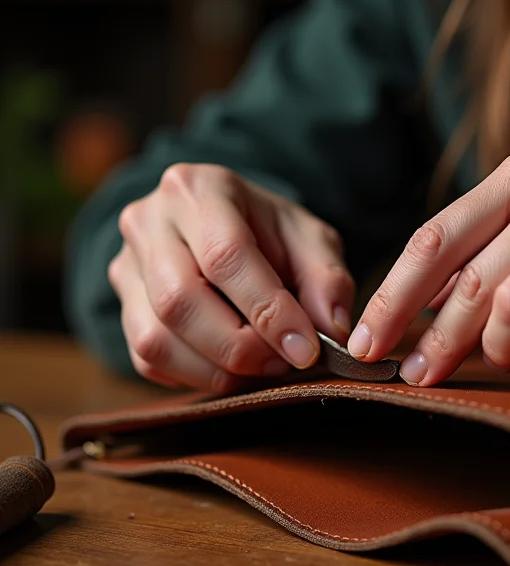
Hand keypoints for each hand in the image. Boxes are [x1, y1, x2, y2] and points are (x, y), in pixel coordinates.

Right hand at [108, 163, 353, 391]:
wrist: (224, 228)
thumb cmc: (271, 234)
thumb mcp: (311, 241)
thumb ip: (327, 280)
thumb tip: (330, 330)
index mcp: (200, 189)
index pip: (225, 256)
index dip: (267, 311)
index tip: (304, 349)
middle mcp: (150, 221)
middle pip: (180, 300)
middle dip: (239, 347)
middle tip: (281, 364)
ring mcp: (126, 264)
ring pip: (156, 338)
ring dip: (216, 370)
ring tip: (261, 368)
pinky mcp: (122, 305)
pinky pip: (146, 359)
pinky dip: (194, 376)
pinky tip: (230, 368)